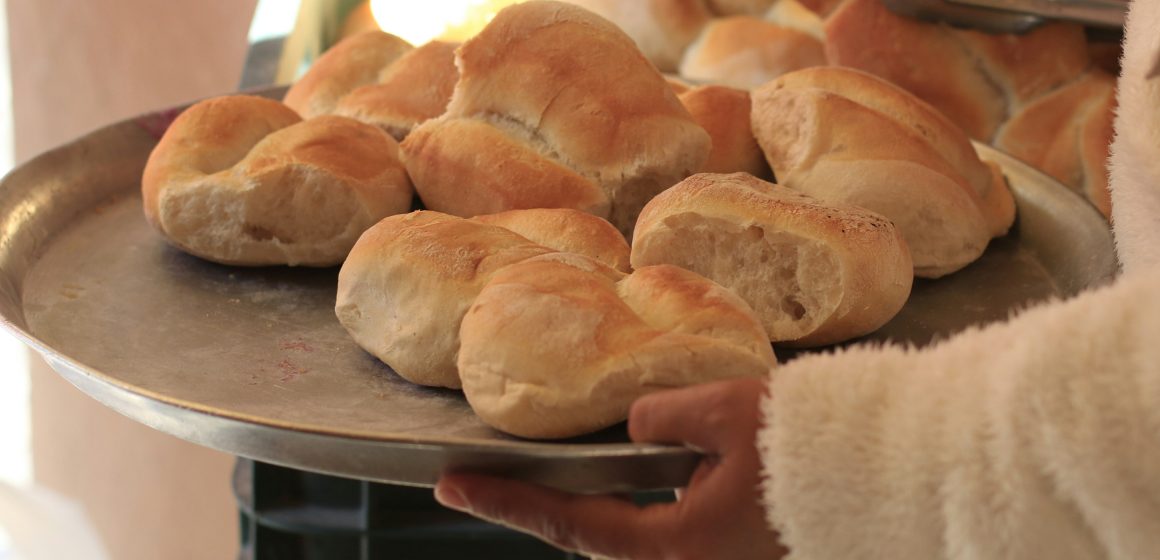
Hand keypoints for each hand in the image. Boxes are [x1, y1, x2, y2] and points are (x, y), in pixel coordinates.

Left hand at [434, 377, 787, 558]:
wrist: (894, 480)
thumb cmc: (812, 449)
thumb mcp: (724, 412)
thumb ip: (661, 418)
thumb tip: (633, 427)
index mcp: (676, 546)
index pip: (569, 522)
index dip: (505, 500)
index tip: (449, 484)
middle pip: (597, 536)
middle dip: (545, 504)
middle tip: (489, 474)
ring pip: (636, 533)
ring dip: (597, 502)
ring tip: (556, 469)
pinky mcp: (736, 552)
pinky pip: (670, 528)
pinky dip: (643, 500)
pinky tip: (640, 471)